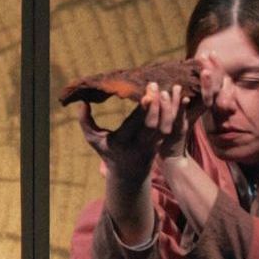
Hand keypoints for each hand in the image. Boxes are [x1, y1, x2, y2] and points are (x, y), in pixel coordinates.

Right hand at [76, 80, 191, 182]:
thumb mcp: (94, 140)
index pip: (135, 126)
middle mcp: (140, 145)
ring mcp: (154, 145)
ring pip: (166, 126)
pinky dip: (176, 112)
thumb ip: (86, 122)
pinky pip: (172, 126)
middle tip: (156, 85)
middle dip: (157, 105)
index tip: (148, 94)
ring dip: (170, 108)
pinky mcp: (162, 142)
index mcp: (123, 143)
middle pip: (153, 126)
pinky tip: (177, 96)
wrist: (128, 173)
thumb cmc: (108, 152)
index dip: (143, 111)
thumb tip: (82, 103)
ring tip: (170, 88)